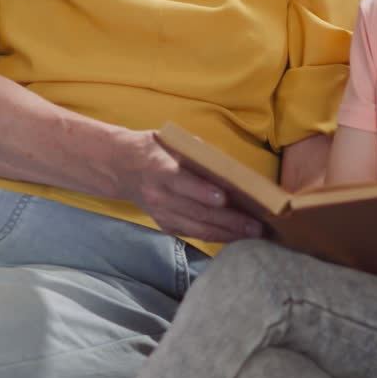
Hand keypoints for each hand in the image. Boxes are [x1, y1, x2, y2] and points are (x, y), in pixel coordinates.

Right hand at [116, 129, 263, 243]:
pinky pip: (194, 233)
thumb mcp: (171, 140)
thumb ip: (197, 152)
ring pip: (197, 228)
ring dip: (227, 233)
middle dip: (229, 220)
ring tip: (253, 234)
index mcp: (160, 168)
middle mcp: (159, 195)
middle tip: (256, 225)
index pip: (182, 182)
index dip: (202, 191)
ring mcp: (161, 214)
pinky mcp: (165, 225)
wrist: (120, 168)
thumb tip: (228, 166)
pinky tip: (236, 237)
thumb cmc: (153, 149)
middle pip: (196, 211)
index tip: (224, 198)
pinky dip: (216, 236)